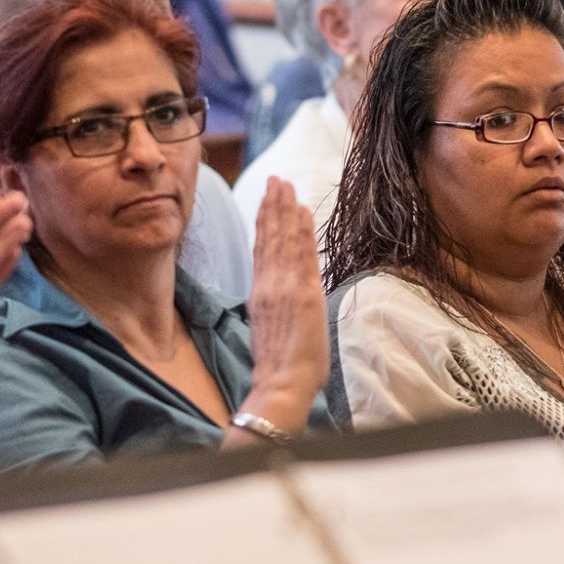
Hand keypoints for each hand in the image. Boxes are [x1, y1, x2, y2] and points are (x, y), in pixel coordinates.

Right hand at [244, 177, 328, 410]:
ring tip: (285, 184)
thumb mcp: (269, 331)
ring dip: (285, 209)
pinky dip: (300, 230)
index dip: (265, 223)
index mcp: (260, 295)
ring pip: (283, 239)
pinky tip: (301, 211)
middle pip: (270, 238)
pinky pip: (301, 253)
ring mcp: (285, 287)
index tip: (267, 201)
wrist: (281, 384)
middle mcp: (270, 286)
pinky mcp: (303, 292)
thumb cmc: (278, 369)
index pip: (262, 250)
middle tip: (276, 179)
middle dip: (273, 206)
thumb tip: (281, 299)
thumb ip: (274, 309)